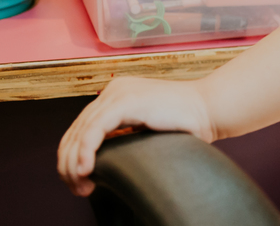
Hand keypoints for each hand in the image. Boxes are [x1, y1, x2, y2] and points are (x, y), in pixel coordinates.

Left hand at [58, 76, 214, 196]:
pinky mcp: (126, 101)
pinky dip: (85, 152)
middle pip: (75, 131)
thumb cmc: (185, 124)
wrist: (210, 109)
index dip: (71, 157)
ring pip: (80, 132)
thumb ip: (123, 135)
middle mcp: (113, 91)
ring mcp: (118, 93)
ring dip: (74, 163)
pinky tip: (86, 170)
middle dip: (68, 164)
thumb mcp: (145, 129)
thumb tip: (98, 161)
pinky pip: (94, 130)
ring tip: (81, 185)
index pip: (80, 128)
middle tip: (78, 189)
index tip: (80, 182)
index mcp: (116, 95)